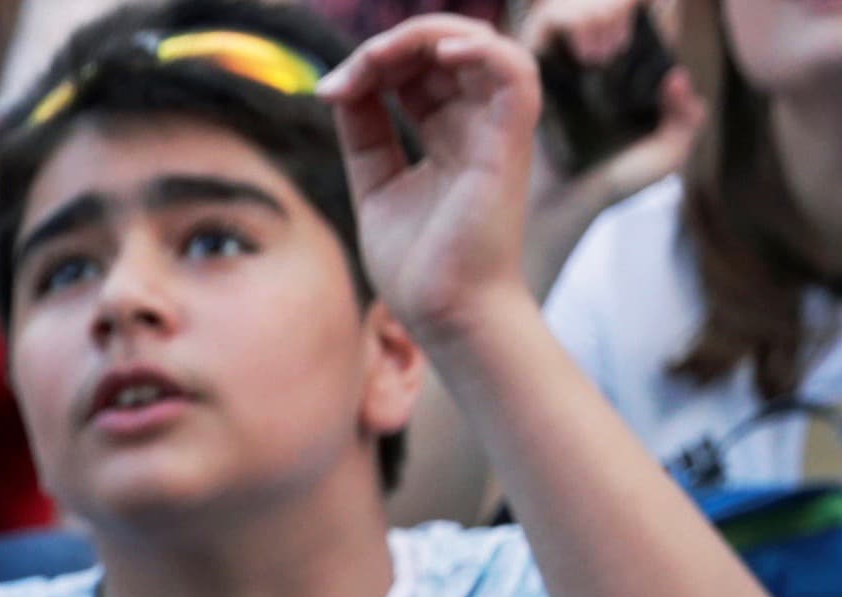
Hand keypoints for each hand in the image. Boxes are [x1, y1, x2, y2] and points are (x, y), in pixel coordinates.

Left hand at [324, 19, 548, 343]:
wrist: (443, 313)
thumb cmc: (416, 264)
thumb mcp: (376, 184)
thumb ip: (365, 133)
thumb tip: (339, 86)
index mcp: (448, 133)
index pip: (417, 69)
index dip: (373, 64)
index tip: (328, 90)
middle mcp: (476, 124)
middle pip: (443, 50)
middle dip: (391, 47)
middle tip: (348, 74)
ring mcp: (496, 130)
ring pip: (479, 47)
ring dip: (426, 38)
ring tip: (379, 57)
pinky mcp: (511, 142)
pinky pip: (514, 73)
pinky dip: (480, 50)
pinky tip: (438, 55)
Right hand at [517, 0, 703, 213]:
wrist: (563, 203)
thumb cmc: (611, 182)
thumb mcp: (665, 155)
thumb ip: (686, 119)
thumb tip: (675, 77)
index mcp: (629, 65)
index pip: (642, 10)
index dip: (647, 4)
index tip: (661, 7)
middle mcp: (594, 51)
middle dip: (620, 6)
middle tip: (620, 48)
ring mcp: (562, 53)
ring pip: (576, 0)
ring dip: (597, 14)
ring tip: (601, 56)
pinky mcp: (531, 59)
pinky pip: (546, 18)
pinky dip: (571, 23)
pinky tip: (585, 57)